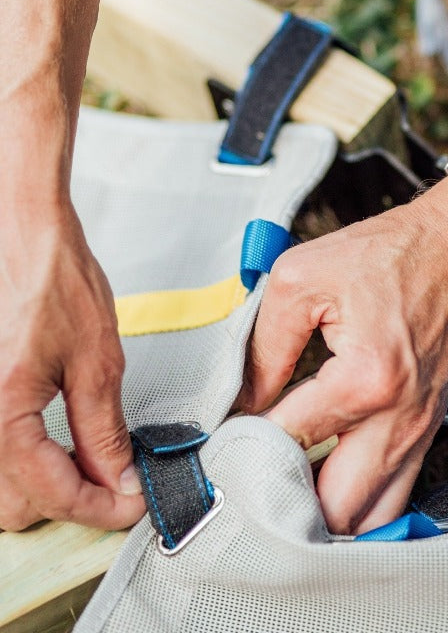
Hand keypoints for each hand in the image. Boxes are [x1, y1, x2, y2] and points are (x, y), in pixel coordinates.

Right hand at [0, 204, 143, 530]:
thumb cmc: (58, 283)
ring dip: (47, 488)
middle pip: (16, 505)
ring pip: (1, 489)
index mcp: (1, 413)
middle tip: (121, 482)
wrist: (25, 237)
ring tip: (97, 463)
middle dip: (72, 502)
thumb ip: (103, 431)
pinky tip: (63, 444)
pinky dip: (29, 463)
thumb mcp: (97, 361)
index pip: (52, 493)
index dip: (102, 507)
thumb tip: (120, 480)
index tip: (138, 503)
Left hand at [241, 177, 447, 533]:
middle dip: (282, 507)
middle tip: (248, 485)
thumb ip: (262, 345)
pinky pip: (395, 493)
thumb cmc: (396, 252)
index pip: (285, 441)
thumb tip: (240, 399)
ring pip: (369, 517)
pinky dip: (359, 504)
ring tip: (285, 493)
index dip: (239, 448)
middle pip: (333, 509)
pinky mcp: (428, 427)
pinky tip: (328, 484)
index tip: (216, 446)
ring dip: (323, 516)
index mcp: (364, 379)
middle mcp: (398, 418)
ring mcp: (419, 429)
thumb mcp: (304, 277)